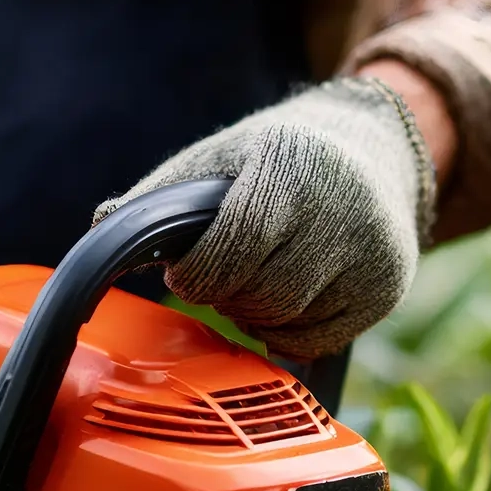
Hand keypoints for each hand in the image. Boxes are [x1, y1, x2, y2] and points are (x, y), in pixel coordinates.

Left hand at [95, 77, 438, 358]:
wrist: (377, 149)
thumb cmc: (280, 156)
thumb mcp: (221, 155)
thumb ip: (162, 194)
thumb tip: (101, 227)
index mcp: (292, 164)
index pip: (235, 244)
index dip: (200, 273)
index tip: (187, 273)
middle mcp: (343, 207)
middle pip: (260, 293)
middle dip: (226, 295)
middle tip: (222, 278)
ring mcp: (372, 252)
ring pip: (287, 322)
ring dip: (255, 316)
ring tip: (257, 281)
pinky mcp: (388, 288)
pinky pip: (319, 341)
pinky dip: (289, 332)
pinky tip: (287, 299)